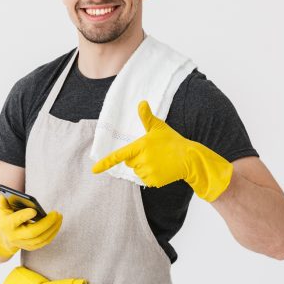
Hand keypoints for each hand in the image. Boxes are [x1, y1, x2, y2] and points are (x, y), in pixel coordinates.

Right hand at [0, 195, 62, 257]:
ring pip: (41, 239)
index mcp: (8, 225)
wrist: (0, 239)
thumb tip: (6, 195)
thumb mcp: (2, 210)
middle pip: (33, 232)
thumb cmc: (5, 219)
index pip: (16, 221)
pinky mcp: (31, 247)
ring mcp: (24, 243)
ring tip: (60, 217)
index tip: (34, 210)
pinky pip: (44, 242)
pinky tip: (57, 224)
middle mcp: (16, 236)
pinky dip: (53, 233)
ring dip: (53, 228)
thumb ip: (4, 202)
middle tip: (56, 213)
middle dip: (46, 223)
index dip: (24, 216)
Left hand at [91, 100, 232, 201]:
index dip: (105, 163)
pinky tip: (162, 168)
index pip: (119, 155)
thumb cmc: (172, 141)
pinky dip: (152, 175)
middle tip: (152, 152)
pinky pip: (146, 179)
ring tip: (159, 160)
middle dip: (136, 158)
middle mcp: (142, 160)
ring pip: (137, 171)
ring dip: (144, 167)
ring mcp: (148, 171)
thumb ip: (146, 117)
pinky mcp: (154, 181)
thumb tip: (141, 102)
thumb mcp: (158, 127)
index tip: (94, 170)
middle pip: (129, 162)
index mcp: (140, 146)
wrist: (189, 158)